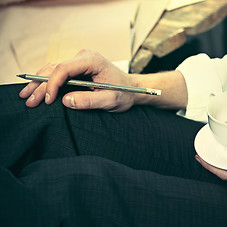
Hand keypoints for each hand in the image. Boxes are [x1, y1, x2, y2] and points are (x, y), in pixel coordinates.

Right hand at [19, 49, 136, 111]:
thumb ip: (90, 101)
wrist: (132, 89)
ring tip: (26, 96)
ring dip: (40, 83)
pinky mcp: (77, 67)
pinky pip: (58, 73)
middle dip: (40, 85)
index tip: (47, 100)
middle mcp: (84, 57)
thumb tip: (66, 101)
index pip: (64, 68)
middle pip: (55, 69)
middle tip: (29, 101)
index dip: (53, 84)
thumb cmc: (125, 93)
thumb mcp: (111, 100)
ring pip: (53, 69)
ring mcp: (80, 61)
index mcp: (92, 61)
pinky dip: (47, 82)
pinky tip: (36, 90)